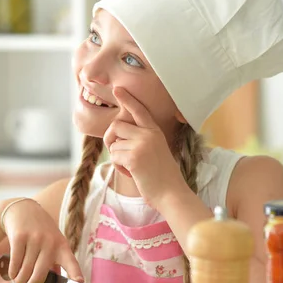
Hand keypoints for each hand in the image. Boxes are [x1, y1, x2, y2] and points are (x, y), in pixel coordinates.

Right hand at [1, 199, 82, 282]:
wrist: (23, 209)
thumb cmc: (40, 232)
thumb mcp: (53, 242)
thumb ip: (55, 263)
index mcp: (62, 246)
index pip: (71, 262)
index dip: (75, 273)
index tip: (79, 282)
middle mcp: (50, 242)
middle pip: (39, 276)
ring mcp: (35, 239)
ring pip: (24, 273)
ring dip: (20, 280)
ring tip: (19, 279)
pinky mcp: (19, 237)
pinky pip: (14, 265)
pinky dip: (12, 273)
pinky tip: (13, 272)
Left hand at [103, 87, 184, 206]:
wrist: (172, 193)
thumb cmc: (162, 177)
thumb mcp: (155, 151)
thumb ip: (140, 140)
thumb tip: (116, 137)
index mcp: (155, 131)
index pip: (139, 110)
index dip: (127, 99)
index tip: (118, 89)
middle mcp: (148, 134)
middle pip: (116, 126)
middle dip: (110, 140)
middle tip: (118, 154)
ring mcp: (142, 144)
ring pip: (113, 144)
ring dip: (117, 158)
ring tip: (132, 168)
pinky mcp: (134, 157)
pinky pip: (114, 157)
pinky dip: (119, 167)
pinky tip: (131, 174)